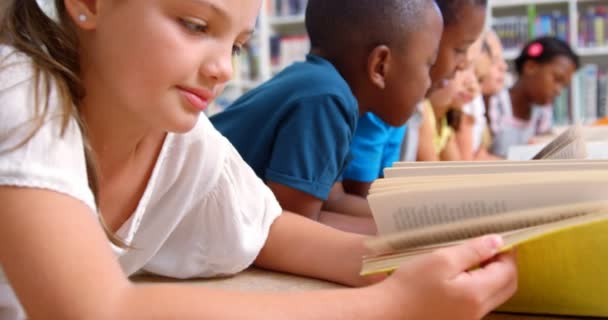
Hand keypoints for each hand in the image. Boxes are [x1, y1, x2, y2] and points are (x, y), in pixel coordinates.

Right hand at [378, 235, 517, 319]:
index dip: (508, 253)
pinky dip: (479, 287)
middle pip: (507, 287)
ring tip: (474, 259)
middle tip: (490, 248)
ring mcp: (469, 319)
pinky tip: (461, 276)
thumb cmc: (410, 284)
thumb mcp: (441, 260)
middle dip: (505, 266)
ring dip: (492, 277)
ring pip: (494, 296)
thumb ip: (472, 251)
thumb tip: (498, 242)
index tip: (500, 237)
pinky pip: (479, 303)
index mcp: (477, 294)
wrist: (386, 313)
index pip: (508, 271)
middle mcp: (478, 311)